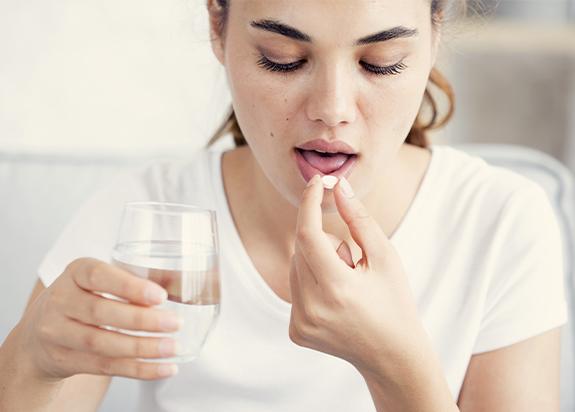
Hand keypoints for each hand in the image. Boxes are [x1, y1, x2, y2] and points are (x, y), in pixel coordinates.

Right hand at [15, 258, 182, 381]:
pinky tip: (163, 368)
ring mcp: (57, 332)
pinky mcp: (64, 360)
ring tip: (172, 347)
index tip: (161, 296)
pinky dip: (138, 369)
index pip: (99, 276)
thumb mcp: (101, 280)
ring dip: (142, 348)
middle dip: (142, 320)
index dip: (130, 287)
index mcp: (75, 272)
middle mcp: (60, 300)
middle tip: (175, 323)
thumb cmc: (86, 297)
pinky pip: (105, 367)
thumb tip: (180, 281)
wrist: (40, 333)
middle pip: (100, 312)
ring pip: (101, 343)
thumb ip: (135, 280)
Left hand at [288, 175, 426, 374]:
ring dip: (317, 262)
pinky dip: (312, 283)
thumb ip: (359, 219)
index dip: (309, 203)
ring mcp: (300, 323)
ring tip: (346, 285)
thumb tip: (338, 187)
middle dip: (324, 242)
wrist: (392, 356)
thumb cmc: (395, 302)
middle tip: (353, 263)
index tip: (317, 182)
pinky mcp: (295, 331)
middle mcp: (312, 308)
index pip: (307, 234)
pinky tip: (336, 301)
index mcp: (336, 289)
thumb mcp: (386, 257)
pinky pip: (295, 289)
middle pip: (301, 249)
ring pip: (295, 267)